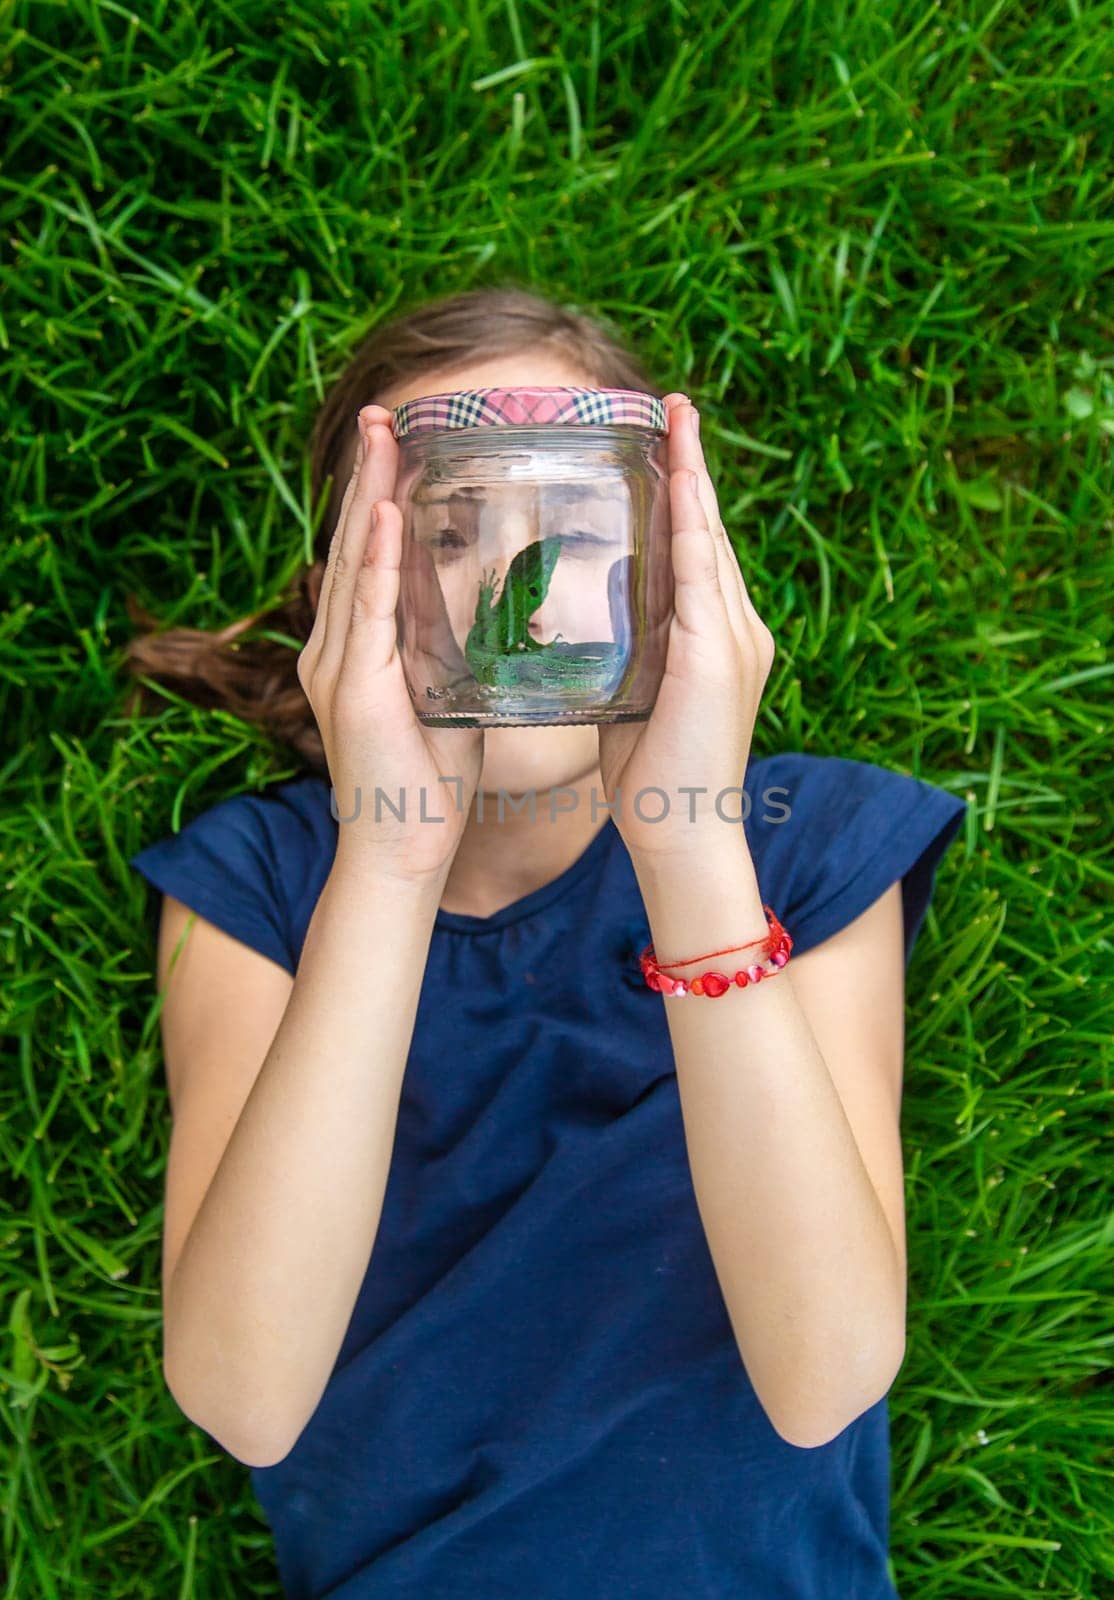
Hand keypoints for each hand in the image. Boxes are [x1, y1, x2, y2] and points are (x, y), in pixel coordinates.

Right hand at [297, 405, 483, 881]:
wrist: (403, 851)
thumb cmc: (430, 782)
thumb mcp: (448, 695)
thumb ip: (455, 647)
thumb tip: (492, 605)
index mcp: (361, 645)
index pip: (372, 553)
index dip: (382, 493)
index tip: (398, 438)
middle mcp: (338, 645)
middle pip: (355, 542)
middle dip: (368, 474)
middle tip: (382, 410)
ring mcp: (339, 664)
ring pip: (356, 562)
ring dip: (369, 495)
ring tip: (381, 436)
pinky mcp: (353, 689)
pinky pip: (366, 611)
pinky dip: (376, 560)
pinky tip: (386, 513)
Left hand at [597, 393, 775, 862]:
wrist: (680, 831)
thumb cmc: (651, 778)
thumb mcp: (635, 698)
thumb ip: (628, 655)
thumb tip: (596, 625)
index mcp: (716, 639)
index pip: (696, 551)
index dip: (685, 494)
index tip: (666, 441)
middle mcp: (737, 628)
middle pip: (710, 530)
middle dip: (693, 466)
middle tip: (675, 406)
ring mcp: (735, 639)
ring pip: (709, 538)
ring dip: (693, 475)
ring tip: (677, 419)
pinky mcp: (720, 655)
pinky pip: (701, 570)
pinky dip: (690, 520)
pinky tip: (679, 477)